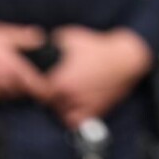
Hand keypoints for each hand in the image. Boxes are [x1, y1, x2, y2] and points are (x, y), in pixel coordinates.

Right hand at [0, 15, 45, 99]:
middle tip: (28, 76)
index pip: (37, 87)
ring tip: (10, 76)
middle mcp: (2, 83)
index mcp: (12, 68)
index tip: (48, 85)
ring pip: (8, 97)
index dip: (45, 88)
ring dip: (12, 90)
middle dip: (28, 87)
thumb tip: (42, 38)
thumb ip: (24, 38)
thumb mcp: (3, 34)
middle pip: (24, 93)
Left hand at [34, 26, 153, 127]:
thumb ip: (50, 43)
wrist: (125, 59)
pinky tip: (74, 105)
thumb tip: (38, 46)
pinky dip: (73, 116)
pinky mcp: (94, 113)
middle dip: (49, 93)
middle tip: (55, 83)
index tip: (37, 80)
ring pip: (60, 112)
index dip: (34, 85)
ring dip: (60, 104)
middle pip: (47, 102)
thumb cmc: (98, 47)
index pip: (34, 91)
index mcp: (57, 80)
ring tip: (66, 92)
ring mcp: (81, 106)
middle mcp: (67, 97)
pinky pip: (75, 121)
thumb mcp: (70, 37)